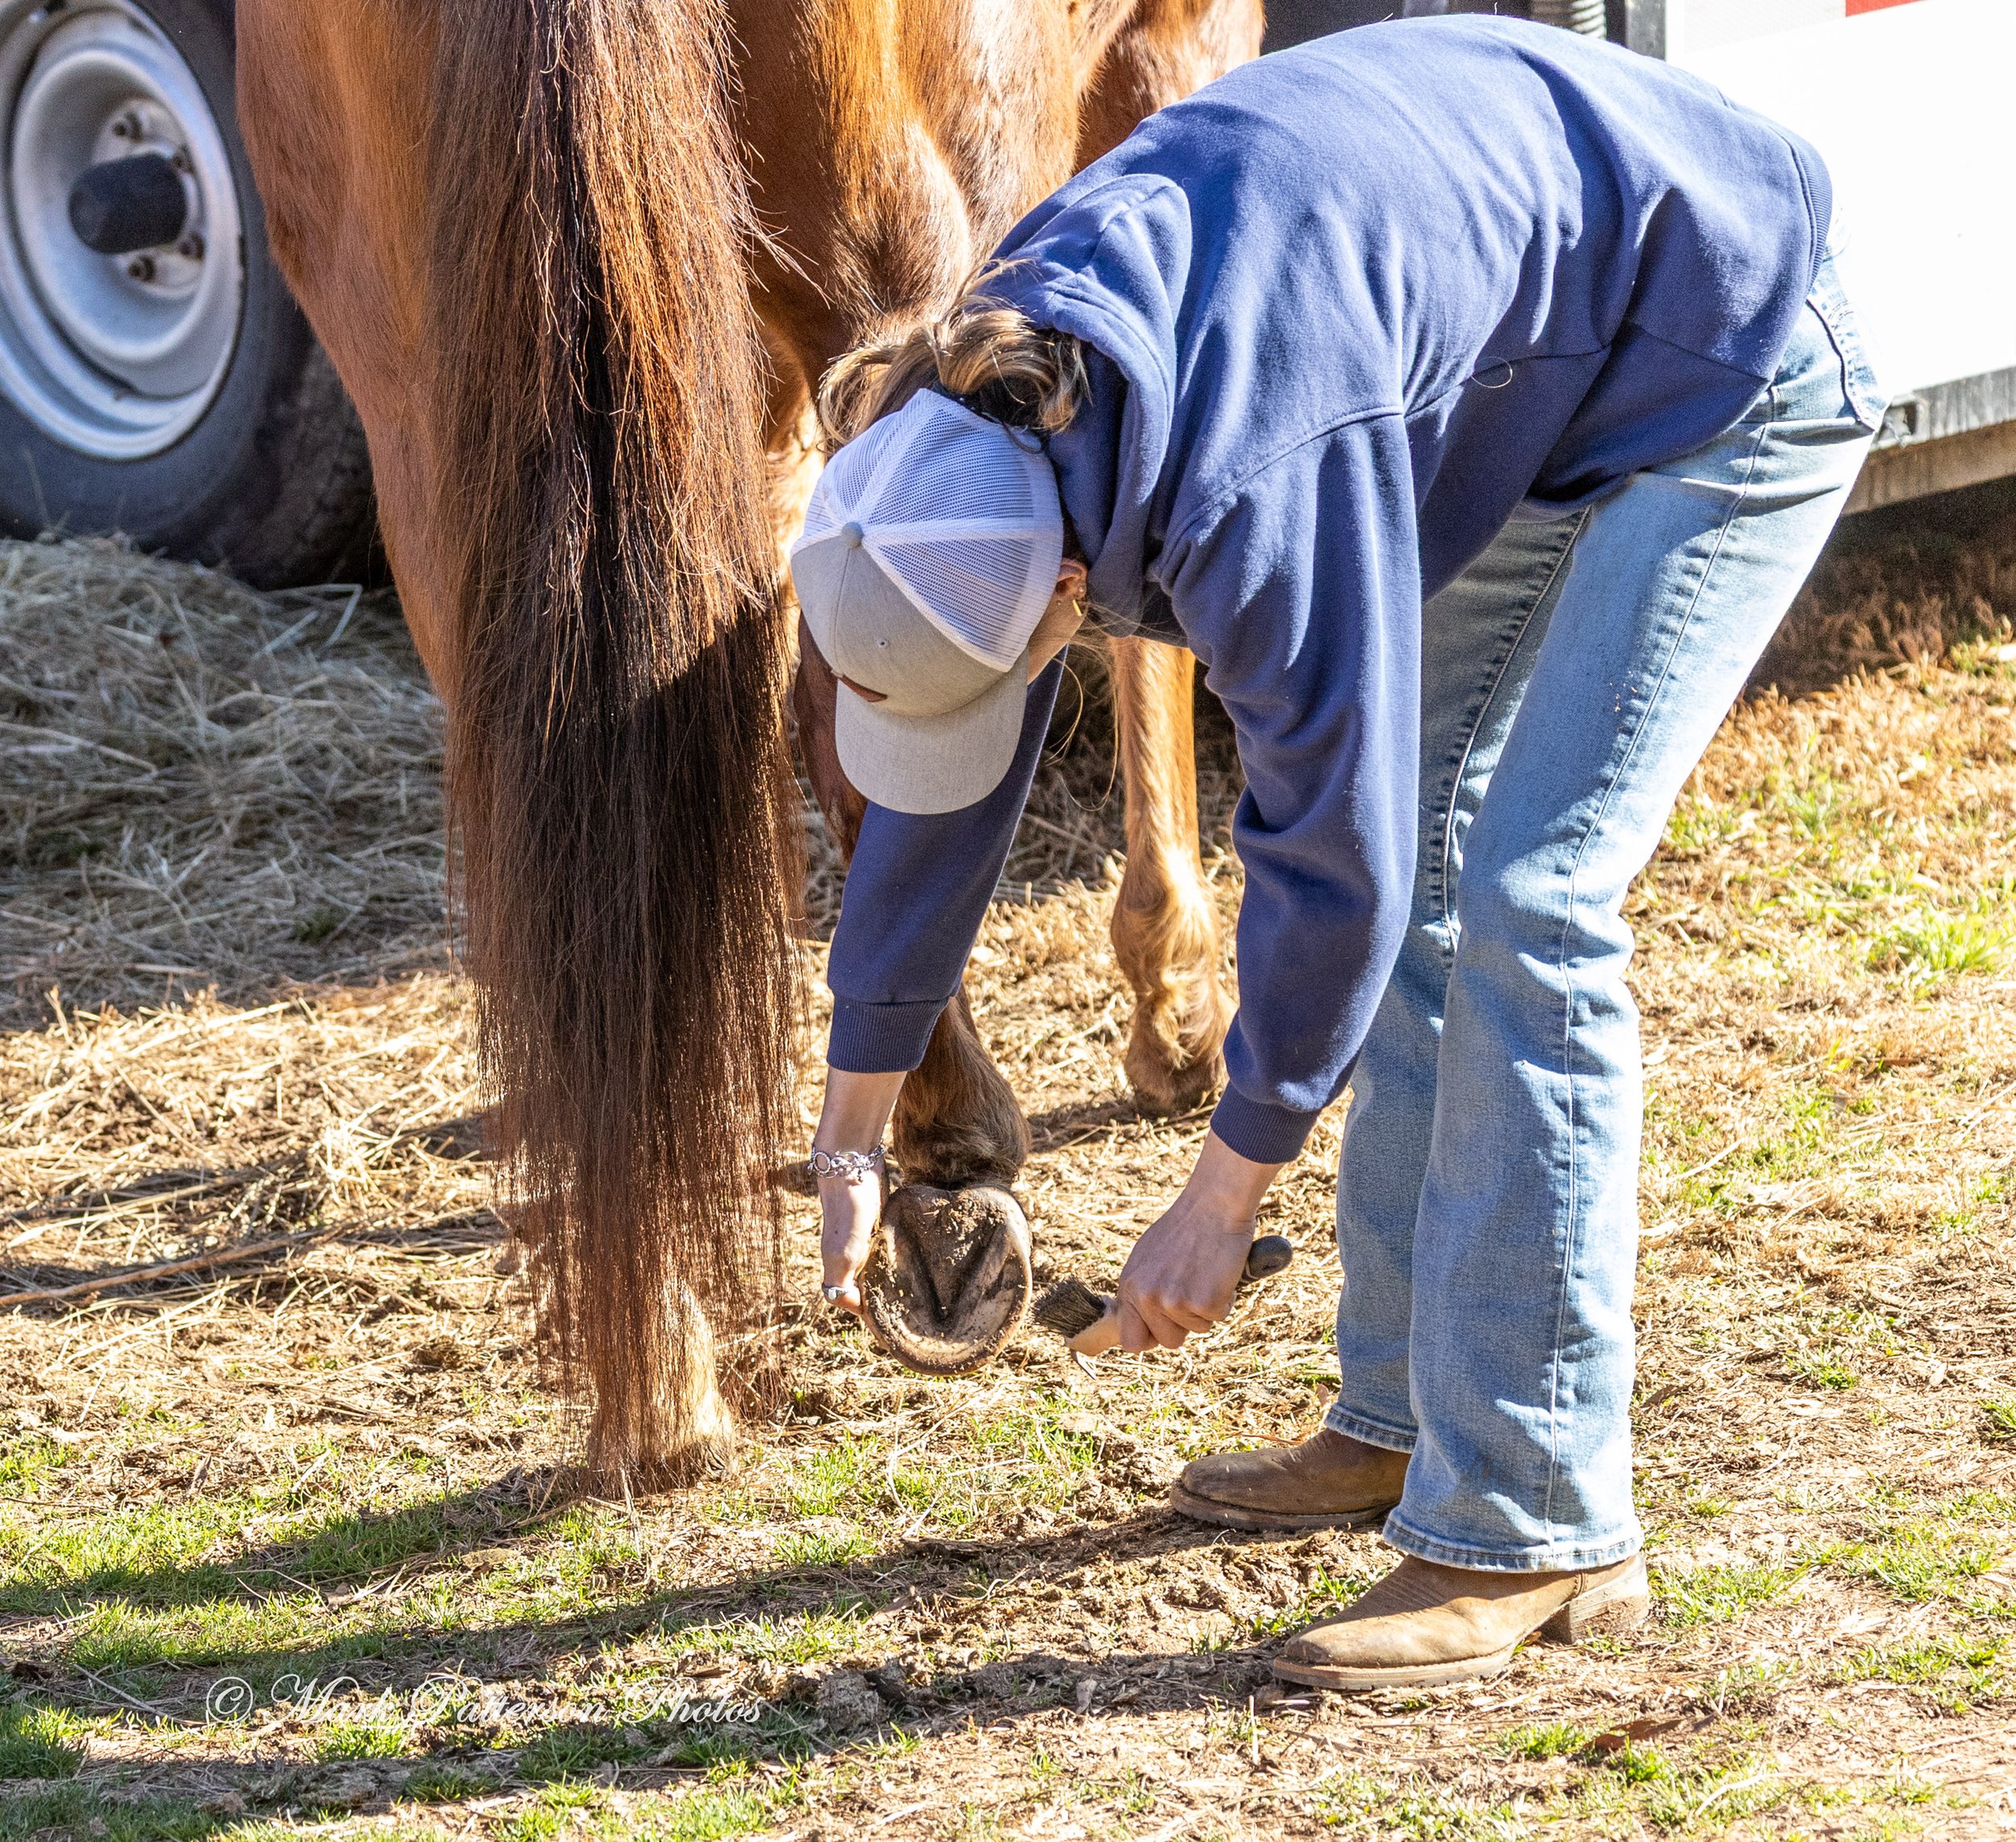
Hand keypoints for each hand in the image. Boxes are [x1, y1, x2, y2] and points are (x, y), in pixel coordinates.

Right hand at [812, 1066, 905, 1313]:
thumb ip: (842, 1278)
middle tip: (914, 1312)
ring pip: (879, 1266)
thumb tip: (851, 1306)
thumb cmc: (848, 1203)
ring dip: (895, 1276)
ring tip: (922, 1291)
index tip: (893, 1325)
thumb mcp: (845, 1247)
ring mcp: (862, 1235)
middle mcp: (848, 1253)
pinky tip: (920, 1257)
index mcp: (838, 1264)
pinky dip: (901, 1253)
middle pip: (865, 1285)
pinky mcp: (877, 1219)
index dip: (867, 1314)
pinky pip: (889, 1244)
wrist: (850, 1158)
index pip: (850, 1300)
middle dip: (886, 1298)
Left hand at [1114, 1131, 1286, 1351]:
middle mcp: (1147, 1297)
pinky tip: (1220, 1271)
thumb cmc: (1186, 1227)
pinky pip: (1220, 1317)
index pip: (1131, 1340)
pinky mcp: (1204, 1302)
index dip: (1151, 1338)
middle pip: (1169, 1341)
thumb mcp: (1149, 1257)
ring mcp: (1174, 1301)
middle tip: (1194, 1290)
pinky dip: (1226, 1298)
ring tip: (1205, 1272)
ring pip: (1197, 1329)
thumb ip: (1143, 1288)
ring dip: (1207, 1307)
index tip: (1166, 1327)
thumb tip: (1141, 1320)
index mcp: (1130, 1285)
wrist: (1214, 1203)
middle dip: (1185, 1324)